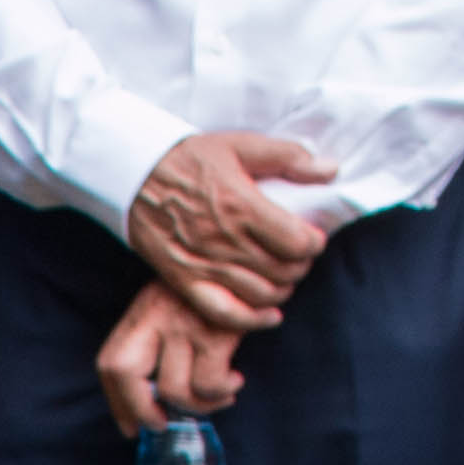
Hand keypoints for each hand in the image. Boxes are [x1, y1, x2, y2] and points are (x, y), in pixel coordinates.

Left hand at [92, 279, 244, 436]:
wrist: (256, 260)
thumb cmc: (220, 290)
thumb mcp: (179, 304)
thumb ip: (162, 339)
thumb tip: (158, 398)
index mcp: (143, 311)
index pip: (111, 362)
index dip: (117, 402)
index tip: (131, 427)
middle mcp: (157, 315)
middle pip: (125, 373)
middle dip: (141, 410)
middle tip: (163, 423)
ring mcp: (184, 324)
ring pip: (173, 390)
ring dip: (197, 406)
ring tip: (217, 397)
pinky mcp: (216, 332)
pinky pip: (210, 384)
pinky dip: (222, 392)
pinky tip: (233, 380)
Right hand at [124, 130, 334, 328]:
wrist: (134, 174)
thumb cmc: (189, 158)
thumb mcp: (240, 144)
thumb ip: (288, 157)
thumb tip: (329, 170)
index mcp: (244, 207)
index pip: (298, 243)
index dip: (313, 242)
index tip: (311, 235)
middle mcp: (227, 242)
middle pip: (284, 271)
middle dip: (300, 265)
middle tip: (296, 254)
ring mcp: (205, 266)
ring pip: (262, 294)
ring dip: (282, 288)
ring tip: (282, 274)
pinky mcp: (185, 281)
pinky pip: (225, 314)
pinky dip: (252, 320)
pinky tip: (270, 314)